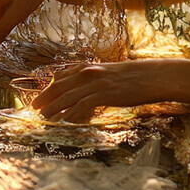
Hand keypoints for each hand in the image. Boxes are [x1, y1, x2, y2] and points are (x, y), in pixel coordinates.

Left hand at [32, 58, 189, 122]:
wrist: (155, 75)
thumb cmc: (136, 77)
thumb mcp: (112, 74)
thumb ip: (96, 81)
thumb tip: (86, 92)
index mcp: (91, 66)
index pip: (62, 75)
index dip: (49, 87)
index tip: (40, 96)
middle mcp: (90, 72)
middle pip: (60, 85)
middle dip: (45, 97)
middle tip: (34, 109)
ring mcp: (97, 82)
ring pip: (67, 96)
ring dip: (53, 108)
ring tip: (43, 118)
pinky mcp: (105, 93)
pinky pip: (82, 105)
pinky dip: (71, 114)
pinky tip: (64, 123)